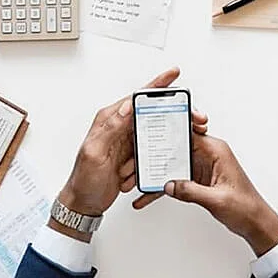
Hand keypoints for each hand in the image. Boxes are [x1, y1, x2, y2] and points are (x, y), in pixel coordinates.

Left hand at [53, 68, 208, 241]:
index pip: (136, 98)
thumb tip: (127, 106)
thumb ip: (110, 127)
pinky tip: (160, 162)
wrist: (83, 203)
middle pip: (150, 112)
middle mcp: (119, 127)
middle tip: (194, 117)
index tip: (173, 74)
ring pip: (154, 132)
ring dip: (165, 140)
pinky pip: (151, 151)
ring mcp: (126, 141)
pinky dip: (156, 158)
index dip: (156, 86)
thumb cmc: (83, 180)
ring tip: (183, 139)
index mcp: (109, 120)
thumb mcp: (94, 152)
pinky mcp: (132, 155)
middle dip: (173, 112)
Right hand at [133, 135, 277, 256]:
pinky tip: (147, 197)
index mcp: (215, 150)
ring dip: (154, 174)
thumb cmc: (246, 207)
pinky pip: (175, 179)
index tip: (149, 132)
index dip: (167, 131)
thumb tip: (169, 185)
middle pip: (174, 147)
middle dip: (153, 155)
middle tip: (133, 162)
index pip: (188, 132)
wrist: (255, 223)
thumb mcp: (217, 199)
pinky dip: (162, 187)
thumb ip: (191, 191)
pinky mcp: (197, 179)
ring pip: (171, 164)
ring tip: (134, 181)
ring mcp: (201, 166)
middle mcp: (207, 154)